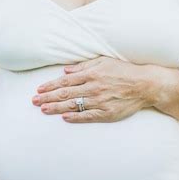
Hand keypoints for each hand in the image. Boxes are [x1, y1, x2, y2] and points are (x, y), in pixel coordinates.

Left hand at [32, 56, 147, 122]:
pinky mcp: (107, 112)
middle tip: (34, 101)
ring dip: (56, 108)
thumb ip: (84, 66)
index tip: (39, 89)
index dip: (50, 86)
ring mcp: (99, 101)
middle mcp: (93, 87)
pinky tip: (64, 118)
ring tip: (43, 109)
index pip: (65, 81)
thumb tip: (65, 71)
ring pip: (73, 106)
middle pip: (65, 94)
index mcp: (91, 74)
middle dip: (48, 97)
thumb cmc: (124, 70)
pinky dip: (75, 117)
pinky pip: (87, 116)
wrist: (144, 84)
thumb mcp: (103, 61)